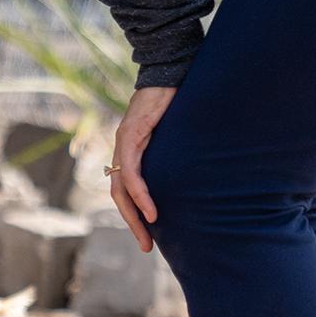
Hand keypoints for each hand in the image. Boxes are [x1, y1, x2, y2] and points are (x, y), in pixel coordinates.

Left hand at [109, 85, 174, 253]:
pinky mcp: (129, 136)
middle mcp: (123, 149)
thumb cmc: (179, 102)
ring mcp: (123, 143)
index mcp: (132, 151)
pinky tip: (151, 210)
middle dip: (132, 223)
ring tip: (149, 233)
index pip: (126, 190)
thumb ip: (176, 156)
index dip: (135, 214)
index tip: (149, 235)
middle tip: (146, 246)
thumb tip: (196, 178)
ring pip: (121, 188)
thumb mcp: (177, 137)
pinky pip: (132, 172)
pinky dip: (140, 193)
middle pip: (120, 195)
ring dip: (134, 214)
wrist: (171, 71)